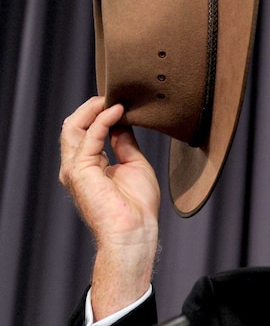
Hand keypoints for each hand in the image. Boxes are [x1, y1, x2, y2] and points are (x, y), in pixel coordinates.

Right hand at [59, 97, 160, 317]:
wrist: (134, 232)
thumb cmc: (138, 207)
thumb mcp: (134, 165)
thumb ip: (125, 143)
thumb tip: (123, 122)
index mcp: (90, 166)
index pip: (87, 132)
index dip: (101, 114)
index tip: (120, 101)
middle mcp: (77, 166)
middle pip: (76, 126)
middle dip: (93, 107)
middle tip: (114, 93)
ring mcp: (75, 168)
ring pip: (75, 127)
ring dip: (94, 109)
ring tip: (113, 97)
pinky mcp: (80, 170)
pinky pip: (89, 136)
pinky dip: (103, 120)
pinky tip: (117, 110)